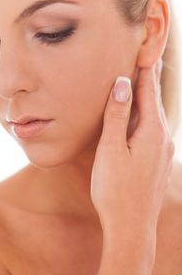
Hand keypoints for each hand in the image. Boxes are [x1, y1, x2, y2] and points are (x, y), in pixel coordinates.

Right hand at [90, 60, 174, 231]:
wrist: (131, 226)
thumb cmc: (115, 188)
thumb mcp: (111, 148)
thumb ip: (118, 115)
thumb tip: (123, 84)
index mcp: (151, 131)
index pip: (147, 91)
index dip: (144, 69)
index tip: (144, 48)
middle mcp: (162, 137)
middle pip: (154, 100)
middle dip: (149, 78)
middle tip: (147, 56)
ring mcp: (162, 150)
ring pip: (154, 114)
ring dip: (147, 96)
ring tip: (142, 80)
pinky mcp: (157, 160)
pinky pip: (153, 128)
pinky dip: (146, 114)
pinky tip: (140, 115)